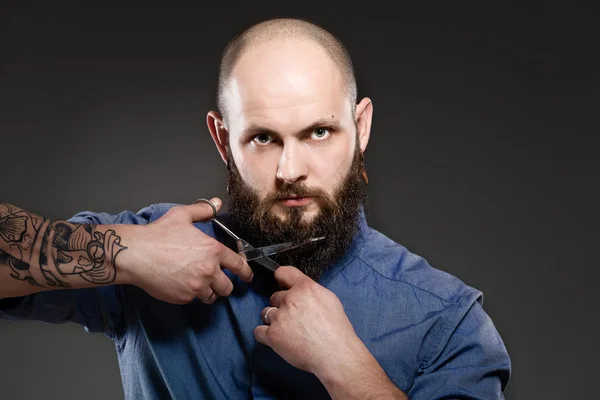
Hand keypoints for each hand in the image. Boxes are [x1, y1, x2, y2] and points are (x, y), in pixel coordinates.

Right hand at [118, 197, 252, 304]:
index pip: (239, 265)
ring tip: (199, 283)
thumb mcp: (182, 216)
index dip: (246, 272)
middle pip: (227, 287)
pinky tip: (182, 284)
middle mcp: (208, 270)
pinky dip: (191, 294)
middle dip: (224, 285)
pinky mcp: (183, 297)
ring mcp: (196, 286)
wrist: (136, 254)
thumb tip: (216, 203)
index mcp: (213, 250)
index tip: (247, 276)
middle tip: (217, 281)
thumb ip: (203, 210)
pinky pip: (194, 300)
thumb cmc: (157, 234)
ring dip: (209, 291)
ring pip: (211, 296)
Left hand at [253, 266, 360, 376]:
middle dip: (281, 306)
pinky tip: (277, 339)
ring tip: (287, 331)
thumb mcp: (328, 299)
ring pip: (266, 313)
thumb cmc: (336, 329)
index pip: (283, 272)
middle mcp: (290, 299)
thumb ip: (310, 291)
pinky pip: (259, 331)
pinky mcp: (272, 335)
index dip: (281, 279)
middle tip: (294, 318)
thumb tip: (300, 290)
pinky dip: (265, 335)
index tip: (282, 286)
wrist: (335, 353)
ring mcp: (279, 317)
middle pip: (274, 297)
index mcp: (305, 288)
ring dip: (273, 320)